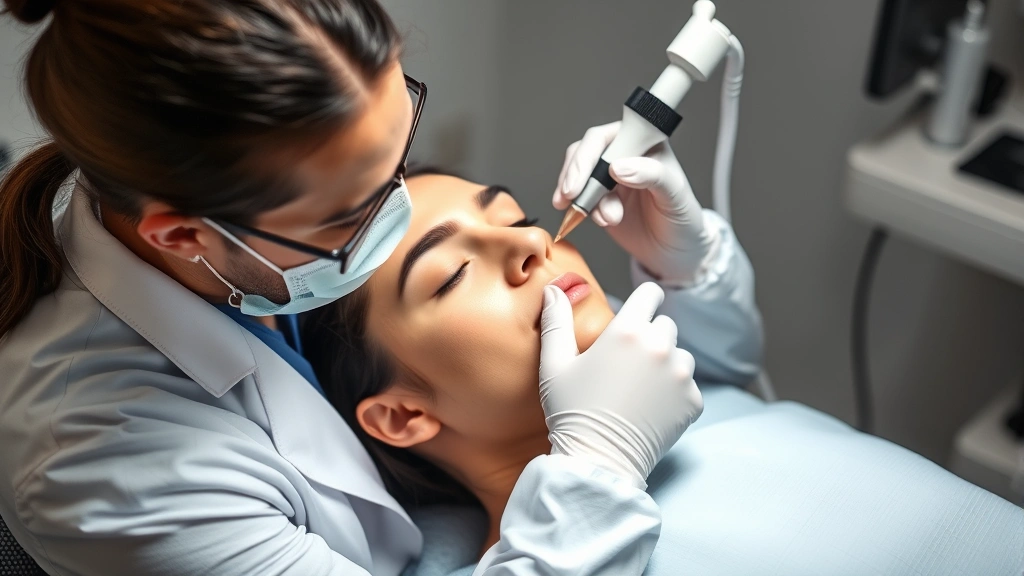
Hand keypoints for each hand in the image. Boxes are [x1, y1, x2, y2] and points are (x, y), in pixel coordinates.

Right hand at [538, 282, 702, 487]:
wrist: (598, 460)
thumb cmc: (571, 411)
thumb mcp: (554, 363)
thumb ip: (556, 321)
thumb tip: (552, 289)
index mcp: (628, 330)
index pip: (650, 294)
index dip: (645, 299)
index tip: (641, 308)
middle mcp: (660, 346)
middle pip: (665, 325)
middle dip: (650, 336)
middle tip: (628, 362)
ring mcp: (680, 375)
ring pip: (681, 355)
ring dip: (666, 364)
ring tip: (640, 387)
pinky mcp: (692, 401)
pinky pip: (688, 386)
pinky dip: (674, 394)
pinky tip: (650, 408)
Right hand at [554, 122, 714, 284]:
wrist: (675, 251)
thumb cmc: (683, 218)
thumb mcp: (675, 195)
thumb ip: (651, 175)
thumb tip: (618, 167)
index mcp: (645, 142)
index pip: (611, 136)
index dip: (591, 153)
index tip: (584, 177)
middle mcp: (625, 154)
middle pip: (587, 150)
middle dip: (577, 174)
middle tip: (573, 196)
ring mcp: (609, 176)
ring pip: (577, 173)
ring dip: (582, 197)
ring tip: (605, 219)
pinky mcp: (598, 198)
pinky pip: (578, 197)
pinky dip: (579, 209)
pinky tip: (595, 219)